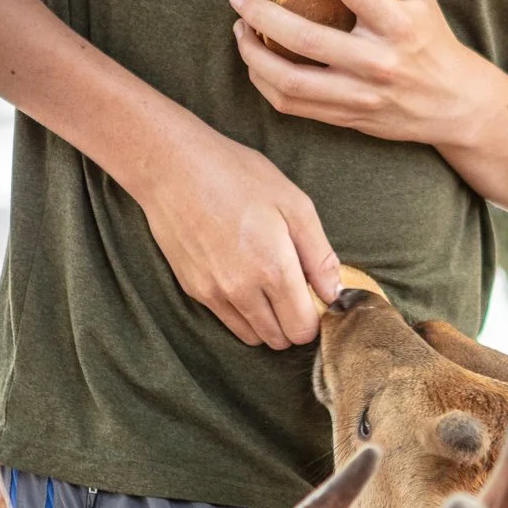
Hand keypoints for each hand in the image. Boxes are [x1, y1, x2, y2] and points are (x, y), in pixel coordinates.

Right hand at [130, 100, 340, 348]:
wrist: (174, 168)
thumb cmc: (238, 177)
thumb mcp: (295, 205)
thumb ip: (320, 255)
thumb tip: (334, 294)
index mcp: (274, 270)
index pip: (303, 329)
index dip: (316, 317)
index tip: (315, 295)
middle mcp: (242, 291)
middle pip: (279, 339)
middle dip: (293, 322)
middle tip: (295, 289)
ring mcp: (214, 294)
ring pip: (252, 336)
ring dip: (268, 322)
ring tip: (270, 286)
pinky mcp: (193, 290)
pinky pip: (227, 321)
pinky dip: (243, 313)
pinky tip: (244, 280)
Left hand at [229, 0, 492, 144]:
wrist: (453, 103)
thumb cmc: (430, 36)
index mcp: (399, 23)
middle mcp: (379, 63)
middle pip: (306, 38)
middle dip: (260, 13)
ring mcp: (361, 96)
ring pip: (291, 80)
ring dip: (253, 54)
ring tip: (240, 29)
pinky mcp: (347, 118)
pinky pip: (292, 105)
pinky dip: (264, 82)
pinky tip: (255, 60)